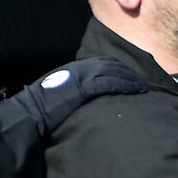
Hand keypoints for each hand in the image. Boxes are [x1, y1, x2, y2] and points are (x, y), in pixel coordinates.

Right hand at [2, 56, 148, 135]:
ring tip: (146, 88)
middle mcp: (78, 69)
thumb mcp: (57, 94)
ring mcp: (81, 76)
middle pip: (111, 64)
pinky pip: (110, 82)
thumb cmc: (41, 109)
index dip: (120, 70)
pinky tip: (136, 90)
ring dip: (132, 79)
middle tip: (146, 84)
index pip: (102, 63)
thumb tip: (87, 100)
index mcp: (73, 70)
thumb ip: (73, 91)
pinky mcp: (84, 87)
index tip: (133, 78)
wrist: (30, 114)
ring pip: (114, 71)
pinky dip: (125, 85)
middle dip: (130, 73)